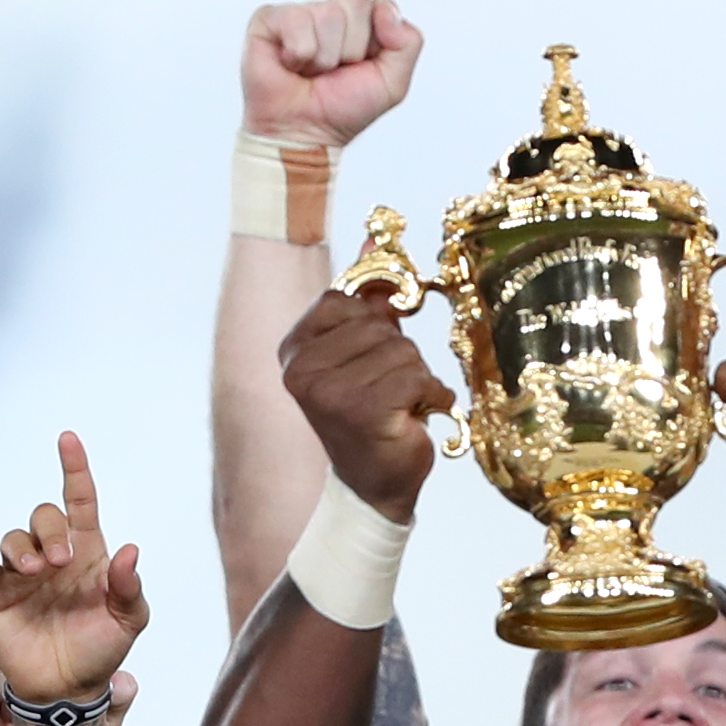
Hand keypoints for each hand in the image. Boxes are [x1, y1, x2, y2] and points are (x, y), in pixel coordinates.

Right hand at [0, 433, 147, 705]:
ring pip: (13, 536)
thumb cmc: (101, 650)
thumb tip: (130, 551)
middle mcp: (54, 556)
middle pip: (44, 516)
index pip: (81, 503)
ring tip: (34, 572)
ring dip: (21, 546)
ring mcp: (22, 574)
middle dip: (50, 529)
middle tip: (60, 562)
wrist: (67, 689)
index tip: (68, 440)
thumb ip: (129, 588)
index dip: (75, 470)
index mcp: (89, 555)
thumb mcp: (129, 622)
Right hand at [241, 0, 421, 147]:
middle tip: (333, 73)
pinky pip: (298, 21)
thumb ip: (408, 44)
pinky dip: (299, 54)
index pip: (382, 7)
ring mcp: (301, 13)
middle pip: (356, 6)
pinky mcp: (270, 17)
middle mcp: (332, 14)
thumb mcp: (392, 85)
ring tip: (311, 73)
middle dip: (350, 51)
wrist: (303, 134)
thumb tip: (387, 9)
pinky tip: (291, 65)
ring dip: (324, 58)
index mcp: (361, 25)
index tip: (362, 67)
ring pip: (329, 15)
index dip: (377, 41)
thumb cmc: (341, 110)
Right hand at [280, 288, 455, 520]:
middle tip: (390, 389)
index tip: (378, 349)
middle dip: (399, 354)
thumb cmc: (371, 417)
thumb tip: (374, 239)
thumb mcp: (365, 350)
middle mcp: (301, 370)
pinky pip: (416, 376)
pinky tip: (417, 415)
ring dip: (416, 377)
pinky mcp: (360, 412)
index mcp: (293, 349)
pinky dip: (431, 395)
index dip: (373, 317)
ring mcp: (328, 392)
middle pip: (377, 325)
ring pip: (401, 350)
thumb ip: (366, 298)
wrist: (375, 487)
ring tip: (401, 405)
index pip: (341, 299)